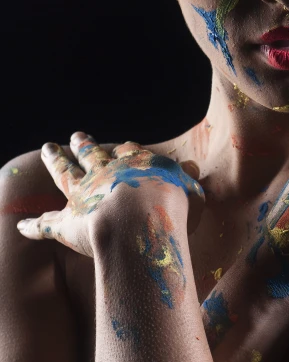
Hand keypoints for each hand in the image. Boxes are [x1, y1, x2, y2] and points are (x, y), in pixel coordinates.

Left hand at [15, 132, 205, 256]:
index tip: (120, 147)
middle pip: (91, 153)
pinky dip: (34, 226)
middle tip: (75, 135)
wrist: (141, 221)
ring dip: (56, 161)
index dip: (123, 150)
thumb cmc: (172, 207)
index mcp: (135, 164)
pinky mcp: (67, 222)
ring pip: (65, 173)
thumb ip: (189, 182)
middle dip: (84, 144)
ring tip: (47, 148)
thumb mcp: (189, 191)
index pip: (127, 151)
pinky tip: (22, 225)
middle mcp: (106, 173)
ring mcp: (84, 195)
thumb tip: (194, 173)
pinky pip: (46, 224)